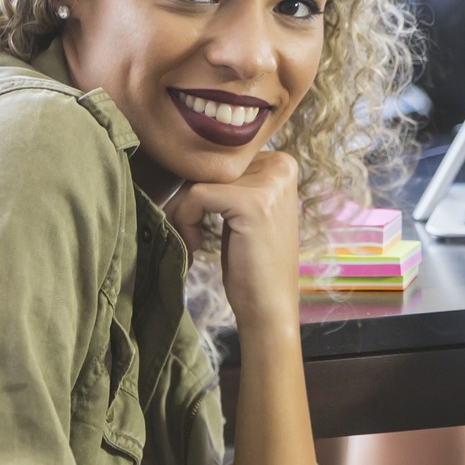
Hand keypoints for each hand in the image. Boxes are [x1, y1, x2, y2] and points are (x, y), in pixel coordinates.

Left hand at [164, 150, 299, 330]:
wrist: (269, 307)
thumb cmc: (250, 260)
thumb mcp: (243, 208)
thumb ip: (228, 179)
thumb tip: (184, 156)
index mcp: (281, 163)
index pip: (220, 158)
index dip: (199, 186)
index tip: (198, 218)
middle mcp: (281, 166)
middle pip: (208, 167)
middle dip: (188, 199)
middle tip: (190, 231)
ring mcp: (269, 184)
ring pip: (197, 180)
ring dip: (183, 212)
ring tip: (193, 239)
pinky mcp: (253, 203)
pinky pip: (196, 195)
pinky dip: (184, 219)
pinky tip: (196, 244)